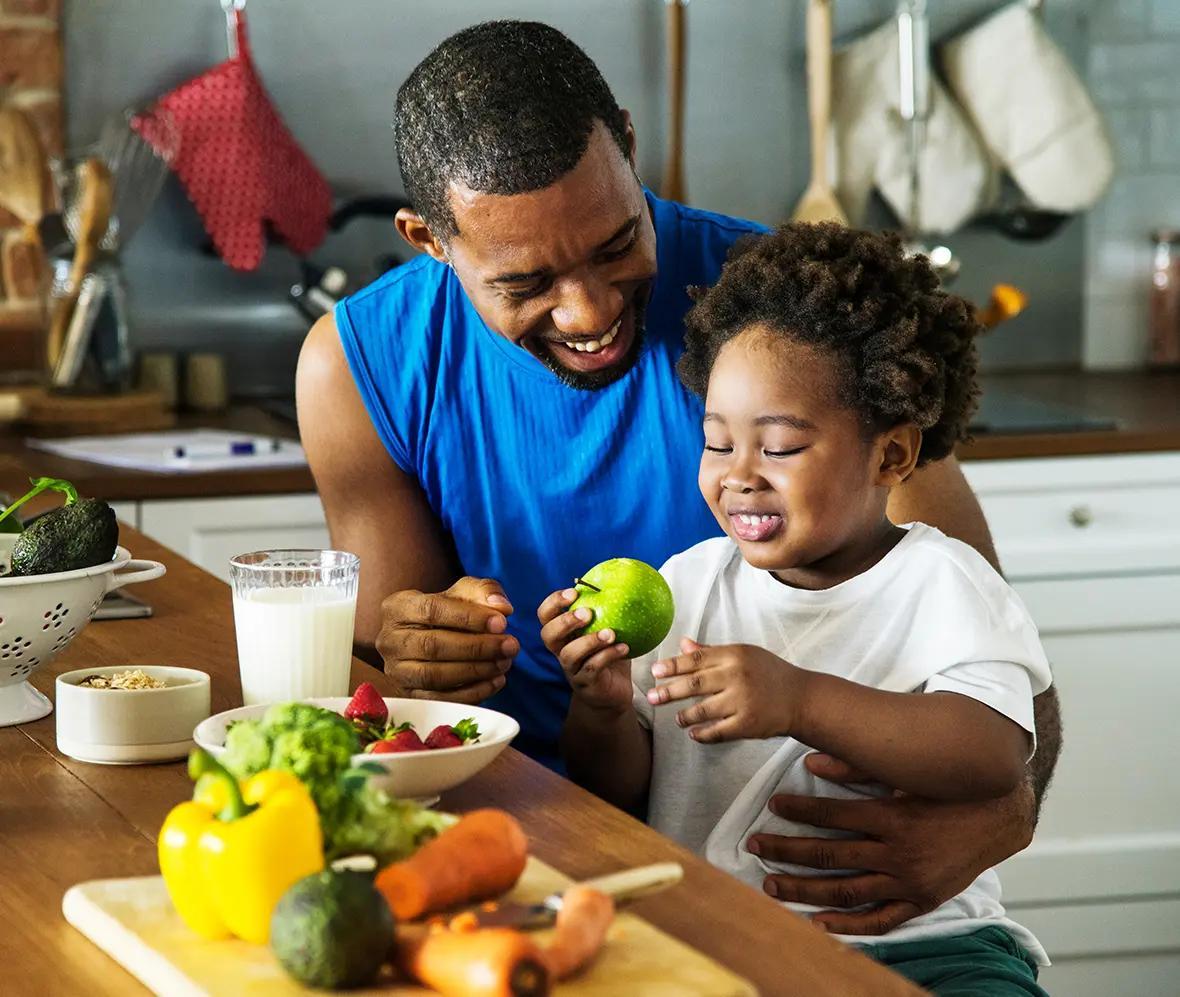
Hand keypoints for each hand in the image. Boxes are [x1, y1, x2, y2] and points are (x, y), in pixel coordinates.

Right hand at [376, 577, 516, 704]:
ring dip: (475, 671)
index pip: (432, 610)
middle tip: (510, 646)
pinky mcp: (408, 695)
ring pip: (434, 675)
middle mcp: (389, 640)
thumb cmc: (450, 611)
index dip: (469, 617)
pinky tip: (496, 681)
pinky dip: (472, 693)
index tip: (502, 622)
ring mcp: (396, 670)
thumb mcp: (465, 592)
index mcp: (398, 606)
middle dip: (477, 647)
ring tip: (505, 663)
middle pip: (433, 645)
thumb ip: (485, 592)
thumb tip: (501, 606)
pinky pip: (440, 699)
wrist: (432, 637)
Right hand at [538, 588, 631, 713]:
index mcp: (563, 634)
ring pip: (569, 654)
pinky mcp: (585, 684)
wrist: (612, 693)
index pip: (545, 615)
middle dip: (565, 621)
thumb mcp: (608, 630)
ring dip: (589, 641)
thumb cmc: (609, 656)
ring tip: (610, 633)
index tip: (573, 592)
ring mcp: (571, 669)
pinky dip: (608, 656)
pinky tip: (624, 648)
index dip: (553, 602)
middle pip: (548, 635)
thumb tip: (624, 578)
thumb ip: (609, 610)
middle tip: (587, 612)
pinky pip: (592, 669)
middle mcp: (561, 651)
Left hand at [646, 638, 804, 741]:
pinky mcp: (748, 724)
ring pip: (702, 710)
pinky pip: (717, 732)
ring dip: (685, 716)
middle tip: (651, 697)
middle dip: (669, 691)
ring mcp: (742, 701)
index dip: (672, 665)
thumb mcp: (743, 654)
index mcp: (734, 655)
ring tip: (677, 719)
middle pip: (694, 684)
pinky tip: (694, 734)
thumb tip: (683, 644)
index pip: (696, 659)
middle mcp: (737, 676)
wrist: (801, 698)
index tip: (655, 671)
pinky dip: (702, 734)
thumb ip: (711, 652)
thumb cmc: (769, 673)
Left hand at [749, 753, 1035, 933]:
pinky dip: (849, 926)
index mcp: (893, 816)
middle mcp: (899, 853)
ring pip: (846, 891)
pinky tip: (818, 922)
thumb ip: (858, 765)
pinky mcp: (922, 900)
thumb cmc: (947, 788)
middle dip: (787, 851)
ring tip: (770, 884)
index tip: (773, 804)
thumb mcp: (906, 771)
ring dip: (804, 890)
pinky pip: (881, 920)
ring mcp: (910, 882)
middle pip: (830, 856)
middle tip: (755, 845)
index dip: (799, 809)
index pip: (833, 815)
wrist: (999, 816)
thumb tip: (812, 759)